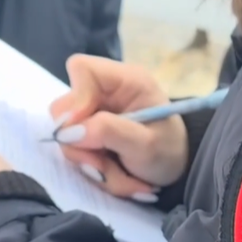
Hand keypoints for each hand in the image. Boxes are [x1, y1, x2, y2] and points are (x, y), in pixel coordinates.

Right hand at [50, 55, 187, 200]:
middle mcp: (105, 92)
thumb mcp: (146, 145)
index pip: (81, 68)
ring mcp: (94, 113)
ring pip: (68, 137)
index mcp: (126, 80)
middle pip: (64, 108)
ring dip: (91, 163)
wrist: (176, 170)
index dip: (75, 99)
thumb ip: (110, 132)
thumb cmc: (169, 151)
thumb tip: (69, 131)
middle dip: (82, 145)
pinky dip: (93, 168)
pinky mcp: (88, 133)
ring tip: (119, 173)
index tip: (83, 132)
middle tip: (103, 164)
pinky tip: (114, 173)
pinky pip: (75, 151)